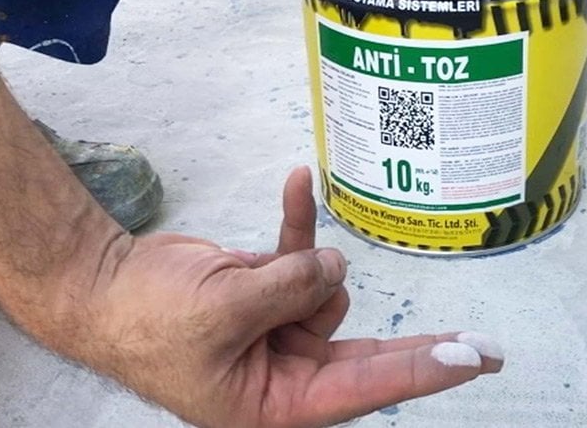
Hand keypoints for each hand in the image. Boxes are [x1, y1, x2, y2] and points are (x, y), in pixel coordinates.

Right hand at [79, 167, 503, 427]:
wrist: (104, 286)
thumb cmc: (148, 320)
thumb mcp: (222, 311)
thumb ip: (289, 289)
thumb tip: (336, 269)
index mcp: (277, 402)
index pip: (366, 387)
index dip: (422, 371)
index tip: (471, 360)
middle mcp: (288, 372)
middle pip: (370, 355)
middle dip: (420, 344)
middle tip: (483, 346)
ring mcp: (282, 330)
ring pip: (329, 290)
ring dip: (306, 266)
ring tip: (253, 264)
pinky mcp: (272, 292)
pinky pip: (301, 258)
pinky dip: (298, 226)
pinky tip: (298, 183)